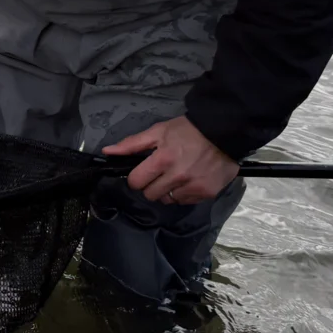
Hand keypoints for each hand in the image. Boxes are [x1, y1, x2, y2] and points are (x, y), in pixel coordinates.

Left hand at [100, 116, 239, 204]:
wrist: (224, 132)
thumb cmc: (188, 130)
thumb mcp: (159, 131)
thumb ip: (132, 144)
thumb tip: (108, 152)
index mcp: (162, 159)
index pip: (136, 182)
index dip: (136, 177)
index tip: (142, 172)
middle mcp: (177, 176)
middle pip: (150, 195)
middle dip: (151, 185)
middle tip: (160, 173)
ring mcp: (193, 187)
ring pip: (167, 200)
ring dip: (167, 191)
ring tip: (176, 176)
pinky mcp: (206, 193)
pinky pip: (185, 201)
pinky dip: (184, 193)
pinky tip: (189, 180)